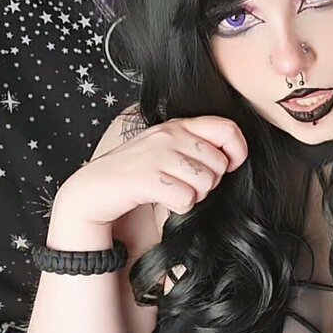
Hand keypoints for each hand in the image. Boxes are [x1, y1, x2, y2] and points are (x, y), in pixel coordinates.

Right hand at [59, 115, 248, 225]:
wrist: (95, 188)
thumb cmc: (135, 172)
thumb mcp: (165, 148)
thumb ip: (193, 145)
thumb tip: (229, 159)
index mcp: (177, 125)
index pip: (227, 128)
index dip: (238, 150)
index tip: (230, 167)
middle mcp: (169, 135)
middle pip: (218, 164)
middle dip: (209, 182)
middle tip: (186, 185)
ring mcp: (157, 155)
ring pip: (205, 183)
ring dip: (194, 196)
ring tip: (173, 192)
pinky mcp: (147, 178)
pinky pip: (186, 199)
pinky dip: (179, 207)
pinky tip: (163, 201)